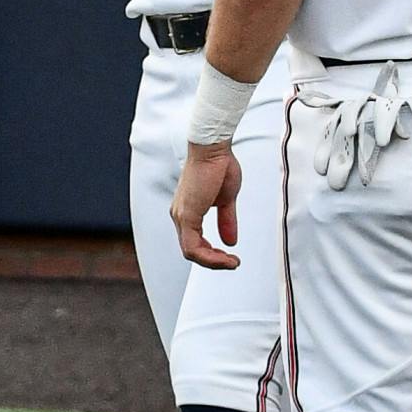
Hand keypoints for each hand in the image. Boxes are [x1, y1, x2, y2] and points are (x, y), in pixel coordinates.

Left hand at [171, 140, 243, 269]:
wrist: (213, 148)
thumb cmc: (218, 166)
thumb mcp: (225, 200)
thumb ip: (226, 220)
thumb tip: (230, 241)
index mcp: (187, 211)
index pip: (194, 242)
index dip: (212, 254)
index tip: (230, 256)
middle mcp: (179, 214)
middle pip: (191, 250)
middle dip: (213, 261)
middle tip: (232, 263)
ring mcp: (181, 215)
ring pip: (191, 252)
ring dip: (213, 262)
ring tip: (231, 262)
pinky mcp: (186, 215)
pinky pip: (192, 246)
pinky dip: (209, 256)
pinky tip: (225, 257)